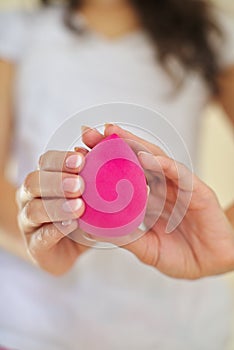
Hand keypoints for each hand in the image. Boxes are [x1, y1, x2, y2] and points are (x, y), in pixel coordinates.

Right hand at [17, 149, 88, 274]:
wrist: (73, 249)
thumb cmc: (83, 214)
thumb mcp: (94, 191)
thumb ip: (99, 165)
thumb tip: (107, 133)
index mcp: (44, 178)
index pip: (46, 162)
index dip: (61, 159)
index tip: (81, 160)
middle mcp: (31, 197)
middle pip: (34, 182)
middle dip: (56, 181)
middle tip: (80, 185)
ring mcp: (30, 222)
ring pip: (33, 210)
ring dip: (56, 206)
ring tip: (79, 207)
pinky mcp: (35, 246)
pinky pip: (40, 237)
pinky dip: (55, 230)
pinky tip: (72, 226)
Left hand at [83, 124, 233, 278]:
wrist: (214, 265)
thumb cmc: (182, 256)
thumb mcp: (148, 249)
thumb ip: (127, 238)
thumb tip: (94, 230)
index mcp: (149, 200)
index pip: (123, 175)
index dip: (102, 163)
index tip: (79, 153)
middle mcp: (162, 188)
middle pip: (135, 160)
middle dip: (112, 144)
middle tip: (87, 132)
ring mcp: (179, 187)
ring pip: (155, 159)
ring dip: (133, 144)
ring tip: (111, 132)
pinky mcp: (197, 191)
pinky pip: (179, 174)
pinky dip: (162, 164)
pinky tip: (144, 156)